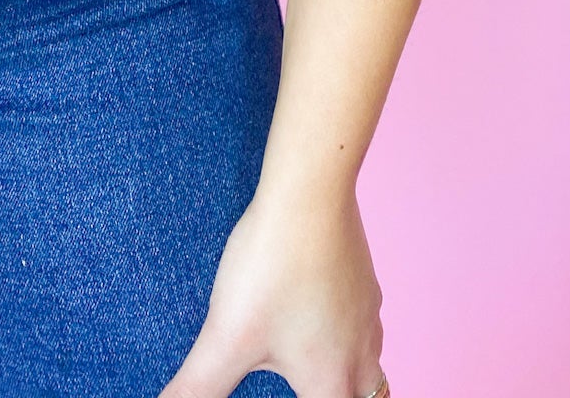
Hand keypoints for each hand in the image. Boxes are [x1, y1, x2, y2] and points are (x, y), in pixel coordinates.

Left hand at [158, 183, 384, 397]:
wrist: (311, 192)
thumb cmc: (272, 264)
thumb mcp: (226, 336)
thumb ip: (196, 387)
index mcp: (331, 379)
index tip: (295, 393)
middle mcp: (361, 352)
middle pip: (370, 397)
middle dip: (346, 397)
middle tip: (314, 387)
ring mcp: (366, 312)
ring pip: (372, 361)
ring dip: (351, 372)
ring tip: (318, 364)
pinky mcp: (363, 278)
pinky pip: (364, 319)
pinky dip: (347, 330)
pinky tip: (318, 310)